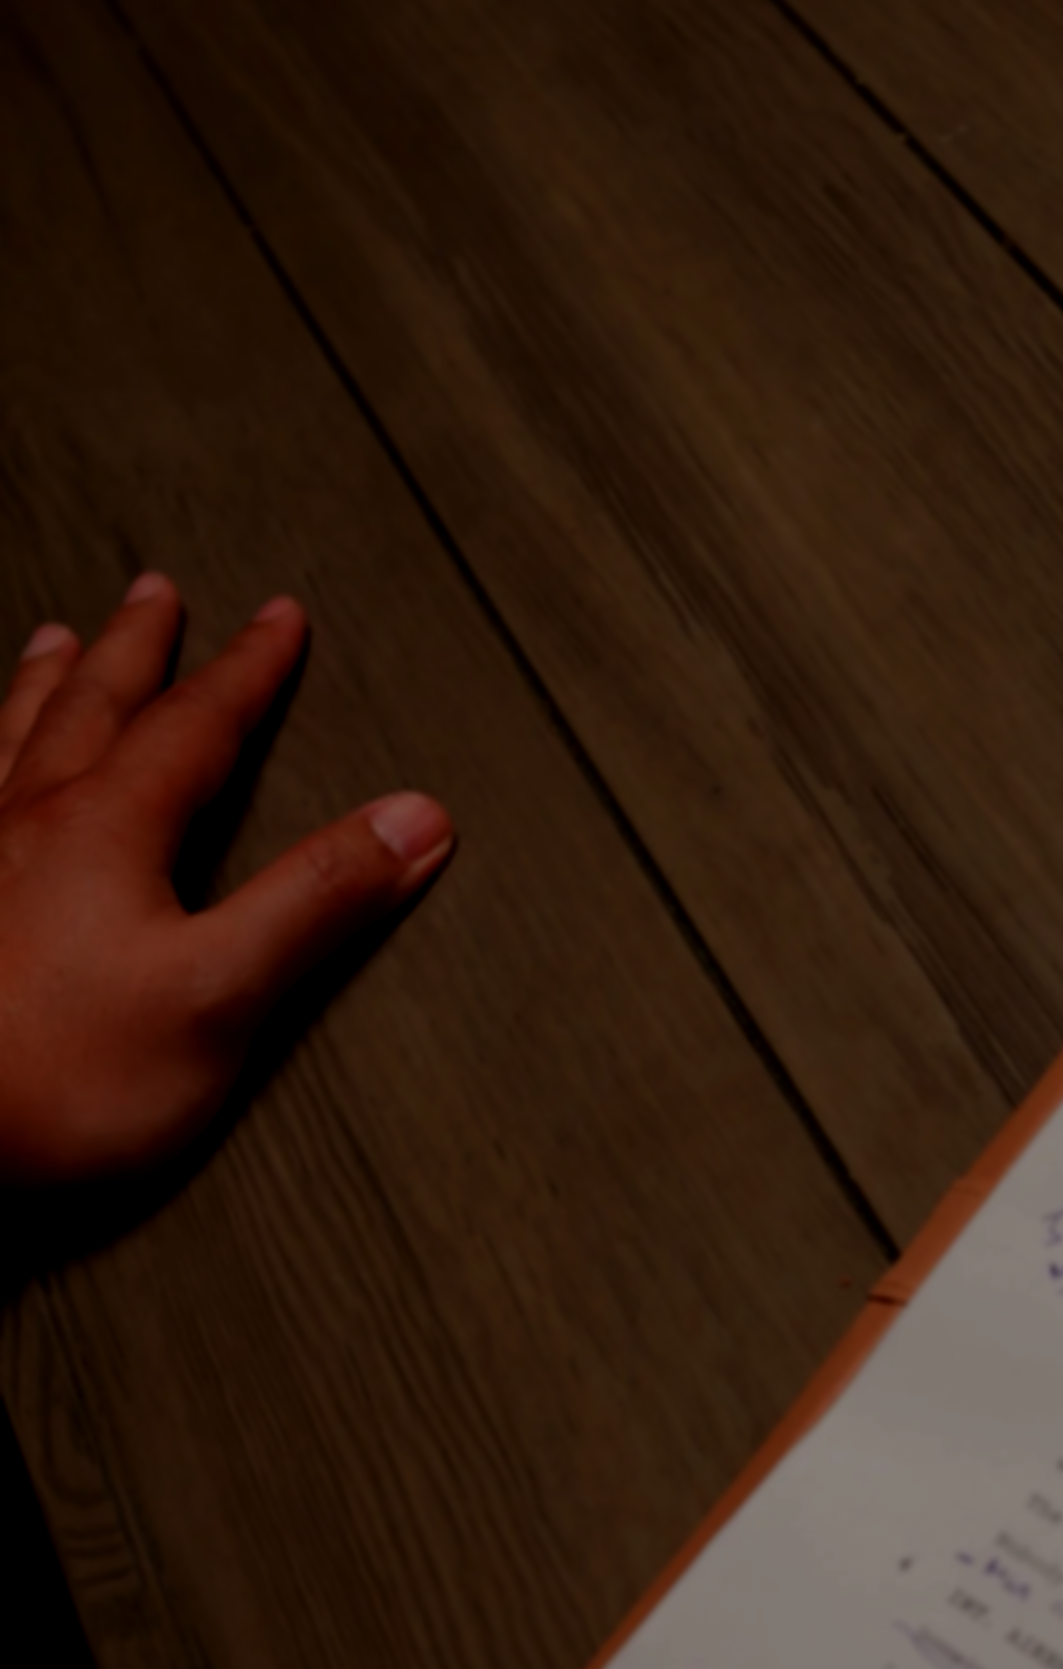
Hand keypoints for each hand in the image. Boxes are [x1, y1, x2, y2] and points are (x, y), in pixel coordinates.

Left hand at [0, 572, 452, 1190]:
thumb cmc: (64, 1076)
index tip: (280, 620)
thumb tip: (417, 820)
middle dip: (134, 648)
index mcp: (109, 829)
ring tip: (51, 640)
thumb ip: (317, 902)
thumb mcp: (222, 993)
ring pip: (11, 740)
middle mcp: (29, 820)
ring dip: (42, 683)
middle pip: (90, 706)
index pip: (196, 725)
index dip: (246, 670)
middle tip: (155, 592)